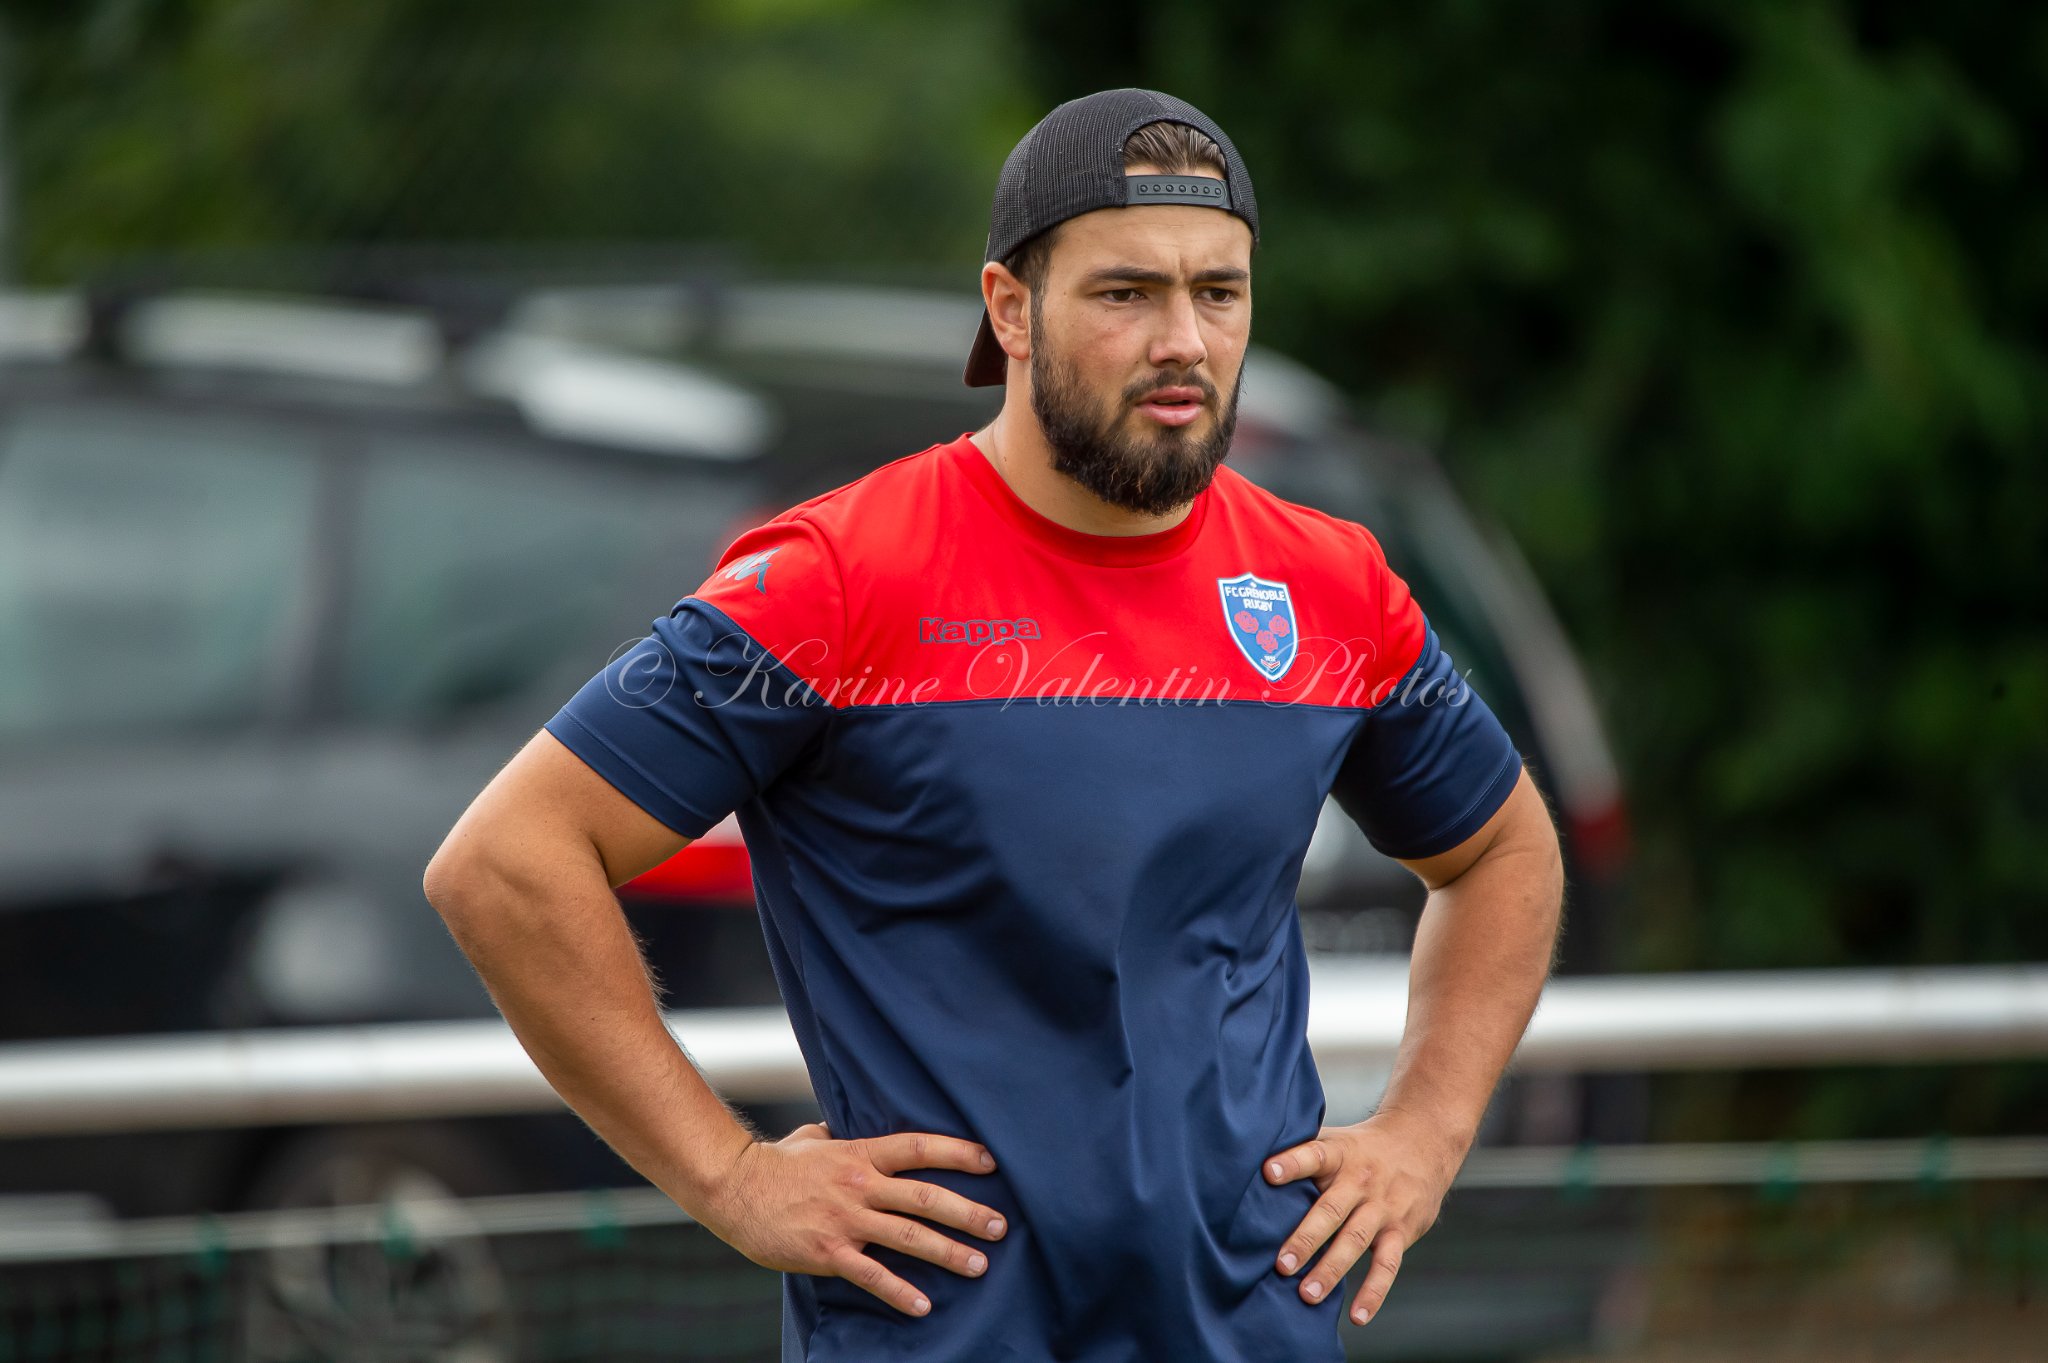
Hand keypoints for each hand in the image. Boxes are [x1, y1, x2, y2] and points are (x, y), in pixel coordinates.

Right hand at [696, 1121, 1007, 1317]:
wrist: (735, 1189)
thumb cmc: (775, 1163)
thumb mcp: (813, 1137)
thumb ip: (839, 1135)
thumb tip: (845, 1125)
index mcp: (861, 1154)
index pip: (919, 1147)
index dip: (957, 1152)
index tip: (990, 1162)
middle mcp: (861, 1185)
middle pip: (926, 1197)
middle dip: (969, 1212)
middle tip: (1001, 1226)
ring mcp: (847, 1220)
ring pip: (909, 1236)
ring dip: (948, 1252)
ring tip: (979, 1265)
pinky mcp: (829, 1252)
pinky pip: (872, 1275)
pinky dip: (900, 1292)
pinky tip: (924, 1305)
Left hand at [1263, 1109, 1460, 1325]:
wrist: (1422, 1142)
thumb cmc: (1363, 1148)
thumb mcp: (1336, 1140)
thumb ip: (1301, 1152)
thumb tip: (1248, 1163)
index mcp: (1339, 1154)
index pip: (1314, 1155)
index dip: (1291, 1163)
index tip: (1268, 1172)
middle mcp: (1360, 1181)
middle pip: (1331, 1210)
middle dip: (1306, 1239)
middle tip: (1281, 1264)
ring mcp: (1381, 1208)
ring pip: (1355, 1241)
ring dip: (1331, 1270)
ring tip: (1307, 1295)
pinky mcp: (1400, 1231)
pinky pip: (1387, 1266)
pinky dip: (1373, 1293)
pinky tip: (1357, 1316)